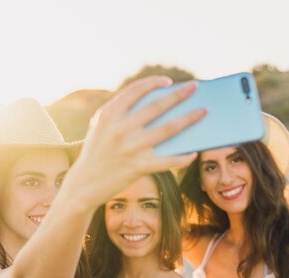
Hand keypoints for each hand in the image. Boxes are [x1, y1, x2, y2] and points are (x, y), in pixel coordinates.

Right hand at [72, 76, 205, 208]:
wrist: (84, 184)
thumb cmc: (97, 152)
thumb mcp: (100, 127)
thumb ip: (120, 112)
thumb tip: (158, 104)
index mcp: (109, 114)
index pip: (136, 90)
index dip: (154, 83)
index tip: (169, 81)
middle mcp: (121, 128)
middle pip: (157, 106)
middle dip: (179, 94)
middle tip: (195, 87)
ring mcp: (131, 147)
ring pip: (168, 129)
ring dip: (190, 118)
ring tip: (204, 111)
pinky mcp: (139, 167)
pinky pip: (168, 160)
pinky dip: (183, 157)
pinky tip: (194, 153)